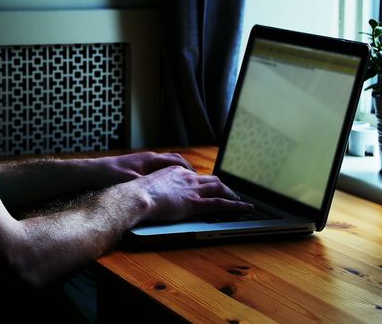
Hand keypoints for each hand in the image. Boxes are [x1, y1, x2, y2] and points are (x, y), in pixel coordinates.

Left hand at [92, 152, 194, 186]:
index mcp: (151, 159)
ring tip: (184, 184)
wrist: (93, 172)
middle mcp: (148, 159)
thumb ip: (149, 185)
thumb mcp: (132, 182)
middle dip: (186, 170)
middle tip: (196, 181)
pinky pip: (157, 171)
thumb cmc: (111, 175)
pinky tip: (166, 188)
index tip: (198, 177)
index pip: (176, 160)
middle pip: (174, 161)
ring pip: (165, 166)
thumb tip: (165, 191)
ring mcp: (142, 164)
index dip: (189, 169)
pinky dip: (166, 177)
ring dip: (176, 173)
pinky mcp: (137, 170)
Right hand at [131, 165, 251, 221]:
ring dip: (232, 194)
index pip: (196, 176)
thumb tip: (158, 194)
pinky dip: (235, 205)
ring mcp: (192, 189)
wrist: (137, 195)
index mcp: (177, 171)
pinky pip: (220, 203)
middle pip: (211, 179)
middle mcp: (187, 177)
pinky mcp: (194, 202)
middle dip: (223, 186)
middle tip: (230, 193)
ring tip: (240, 201)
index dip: (205, 182)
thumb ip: (159, 187)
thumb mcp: (149, 185)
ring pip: (219, 188)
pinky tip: (244, 208)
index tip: (210, 186)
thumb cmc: (138, 193)